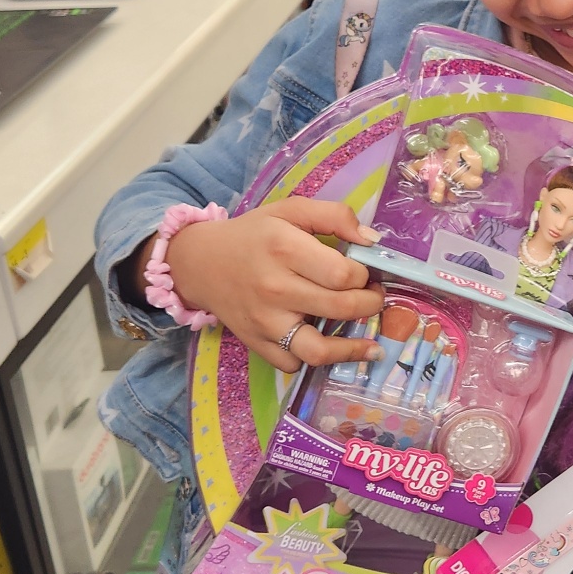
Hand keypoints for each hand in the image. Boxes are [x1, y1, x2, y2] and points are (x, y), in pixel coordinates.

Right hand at [157, 198, 384, 371]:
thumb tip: (372, 241)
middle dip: (370, 304)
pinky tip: (324, 345)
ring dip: (352, 349)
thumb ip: (335, 216)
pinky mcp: (255, 343)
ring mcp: (264, 322)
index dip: (365, 275)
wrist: (199, 263)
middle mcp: (275, 288)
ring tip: (370, 345)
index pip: (344, 274)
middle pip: (341, 307)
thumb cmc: (253, 235)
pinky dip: (311, 358)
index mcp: (285, 249)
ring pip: (319, 350)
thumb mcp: (290, 210)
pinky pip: (292, 363)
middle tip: (373, 297)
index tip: (365, 272)